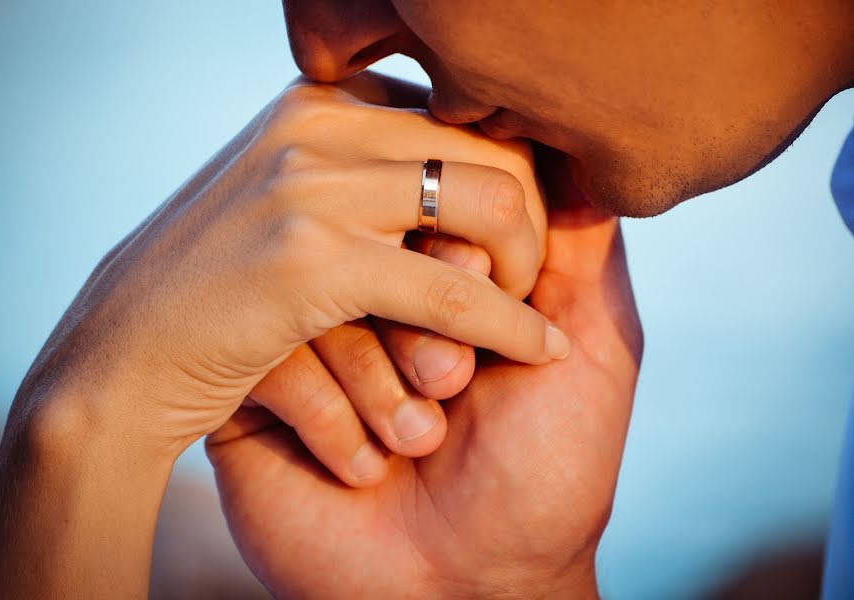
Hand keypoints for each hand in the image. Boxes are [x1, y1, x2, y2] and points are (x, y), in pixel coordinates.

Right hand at [16, 72, 565, 473]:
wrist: (119, 363)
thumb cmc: (213, 297)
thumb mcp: (287, 208)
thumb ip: (362, 174)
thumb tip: (472, 167)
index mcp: (318, 103)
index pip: (462, 116)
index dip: (515, 181)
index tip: (521, 240)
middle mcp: (317, 122)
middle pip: (489, 150)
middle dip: (533, 221)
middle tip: (528, 281)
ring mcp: (311, 184)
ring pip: (489, 205)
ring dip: (526, 269)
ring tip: (523, 314)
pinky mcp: (309, 259)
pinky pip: (452, 291)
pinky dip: (510, 326)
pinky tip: (538, 351)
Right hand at [207, 149, 643, 598]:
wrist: (464, 592)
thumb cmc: (543, 473)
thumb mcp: (594, 345)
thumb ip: (581, 246)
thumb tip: (565, 151)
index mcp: (443, 274)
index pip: (438, 198)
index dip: (467, 250)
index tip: (494, 318)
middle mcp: (375, 296)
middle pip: (371, 238)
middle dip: (427, 322)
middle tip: (453, 383)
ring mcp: (313, 341)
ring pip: (320, 300)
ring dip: (384, 383)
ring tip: (418, 441)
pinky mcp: (260, 392)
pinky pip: (275, 361)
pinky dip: (334, 423)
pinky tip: (364, 469)